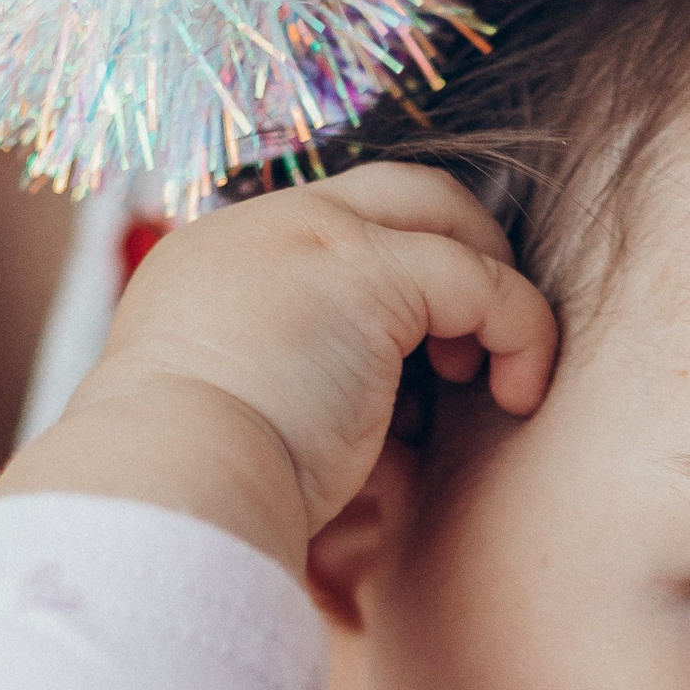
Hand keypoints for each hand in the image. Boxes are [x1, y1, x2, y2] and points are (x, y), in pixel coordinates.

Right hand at [0, 165, 554, 567]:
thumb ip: (284, 389)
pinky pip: (482, 280)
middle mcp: (261, 229)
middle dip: (458, 253)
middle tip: (473, 349)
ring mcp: (314, 235)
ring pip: (443, 217)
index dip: (396, 277)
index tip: (424, 359)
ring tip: (494, 382)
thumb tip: (357, 422)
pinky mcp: (369, 271)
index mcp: (216, 264)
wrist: (167, 487)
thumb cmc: (197, 494)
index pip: (331, 229)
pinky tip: (520, 398)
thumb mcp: (227, 422)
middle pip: (395, 194)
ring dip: (489, 294)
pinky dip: (522, 332)